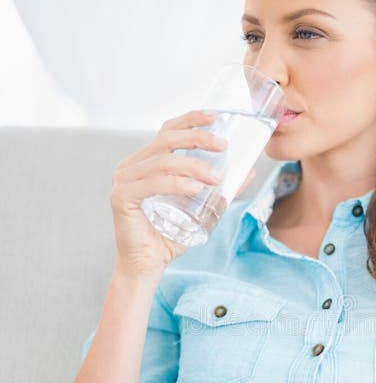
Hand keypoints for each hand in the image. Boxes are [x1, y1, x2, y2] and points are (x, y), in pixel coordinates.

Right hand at [109, 109, 254, 280]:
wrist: (149, 266)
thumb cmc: (171, 237)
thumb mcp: (201, 207)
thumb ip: (220, 189)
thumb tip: (248, 171)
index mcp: (144, 162)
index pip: (167, 131)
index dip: (191, 120)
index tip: (215, 116)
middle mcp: (130, 167)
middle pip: (165, 140)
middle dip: (197, 138)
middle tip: (223, 145)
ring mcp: (123, 181)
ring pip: (162, 162)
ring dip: (193, 166)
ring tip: (216, 178)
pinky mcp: (120, 198)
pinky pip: (152, 184)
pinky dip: (176, 184)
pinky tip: (196, 189)